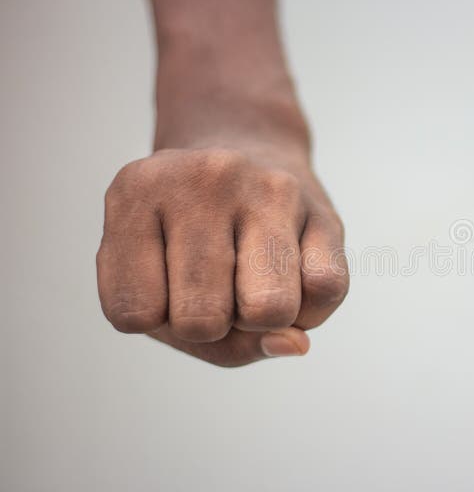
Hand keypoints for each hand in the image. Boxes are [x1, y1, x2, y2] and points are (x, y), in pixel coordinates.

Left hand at [97, 144, 348, 365]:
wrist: (250, 148)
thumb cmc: (196, 245)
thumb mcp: (166, 288)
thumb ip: (214, 343)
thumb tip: (295, 342)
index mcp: (137, 191)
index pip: (132, 313)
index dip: (156, 319)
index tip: (165, 281)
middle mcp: (202, 179)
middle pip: (202, 320)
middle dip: (213, 325)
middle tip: (216, 281)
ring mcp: (269, 188)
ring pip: (269, 311)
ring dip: (264, 321)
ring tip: (254, 279)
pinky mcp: (324, 209)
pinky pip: (324, 291)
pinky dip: (310, 310)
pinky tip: (293, 276)